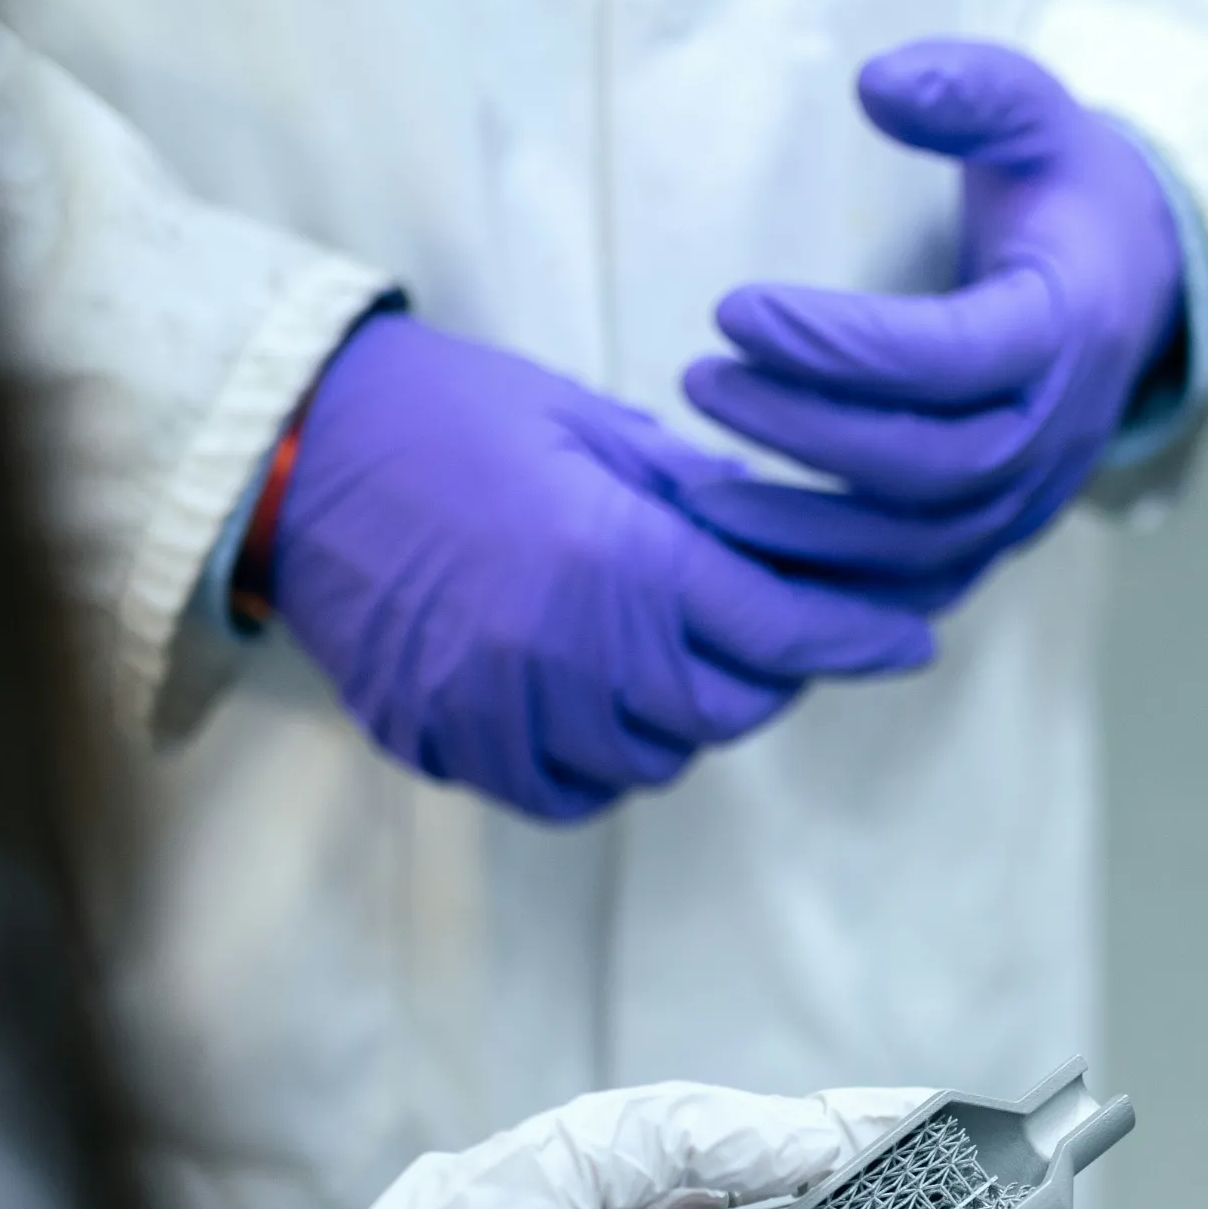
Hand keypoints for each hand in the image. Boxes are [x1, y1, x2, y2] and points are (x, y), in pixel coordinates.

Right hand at [271, 312, 934, 821]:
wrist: (296, 452)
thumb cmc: (451, 415)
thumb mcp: (592, 428)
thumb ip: (697, 500)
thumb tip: (797, 542)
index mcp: (616, 559)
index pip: (777, 629)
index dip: (856, 641)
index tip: (910, 644)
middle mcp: (568, 651)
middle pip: (726, 712)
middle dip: (762, 678)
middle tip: (758, 633)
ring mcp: (504, 709)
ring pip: (653, 761)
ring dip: (679, 721)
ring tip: (658, 656)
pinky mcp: (452, 742)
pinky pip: (566, 792)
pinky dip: (600, 762)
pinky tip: (592, 703)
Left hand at [679, 41, 1186, 612]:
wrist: (1130, 288)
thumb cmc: (1061, 193)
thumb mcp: (1036, 111)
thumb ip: (967, 88)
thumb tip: (874, 80)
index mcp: (1067, 329)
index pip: (949, 357)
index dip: (837, 345)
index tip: (730, 308)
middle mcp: (1055, 435)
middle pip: (925, 466)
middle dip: (804, 435)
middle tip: (701, 381)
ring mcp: (1030, 502)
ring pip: (917, 549)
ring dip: (802, 530)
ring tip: (698, 490)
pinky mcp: (997, 542)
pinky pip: (914, 589)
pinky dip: (831, 585)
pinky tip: (747, 554)